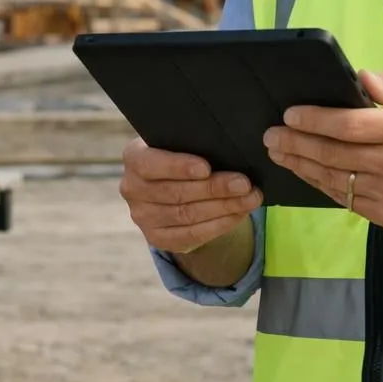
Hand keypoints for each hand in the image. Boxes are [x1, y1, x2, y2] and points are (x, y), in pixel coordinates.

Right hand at [118, 138, 262, 253]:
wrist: (172, 184)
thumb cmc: (182, 155)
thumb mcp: (180, 143)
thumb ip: (193, 143)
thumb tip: (227, 149)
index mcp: (134, 157)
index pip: (151, 163)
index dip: (178, 167)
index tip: (206, 168)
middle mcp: (132, 188)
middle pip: (176, 192)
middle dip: (214, 188)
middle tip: (244, 184)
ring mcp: (143, 217)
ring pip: (187, 215)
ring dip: (223, 208)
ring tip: (250, 198)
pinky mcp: (157, 238)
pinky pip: (191, 235)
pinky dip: (219, 225)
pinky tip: (238, 214)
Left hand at [263, 70, 382, 235]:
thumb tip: (361, 78)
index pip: (350, 125)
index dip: (315, 120)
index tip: (289, 114)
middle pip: (334, 154)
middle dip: (296, 143)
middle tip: (271, 135)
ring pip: (334, 180)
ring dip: (301, 166)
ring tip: (279, 153)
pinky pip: (345, 199)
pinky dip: (321, 185)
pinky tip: (305, 172)